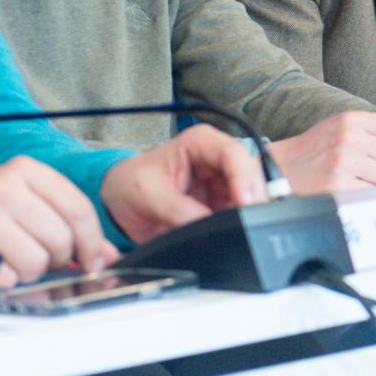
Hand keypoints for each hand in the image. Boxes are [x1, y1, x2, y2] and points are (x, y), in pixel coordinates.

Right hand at [0, 158, 115, 288]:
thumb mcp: (31, 204)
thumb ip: (71, 224)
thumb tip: (107, 255)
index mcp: (25, 170)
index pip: (78, 209)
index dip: (93, 241)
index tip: (95, 259)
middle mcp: (1, 187)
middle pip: (60, 238)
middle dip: (60, 259)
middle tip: (45, 259)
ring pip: (35, 261)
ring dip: (31, 272)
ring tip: (15, 262)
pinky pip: (5, 278)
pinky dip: (5, 281)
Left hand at [101, 123, 266, 245]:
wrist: (121, 202)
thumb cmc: (130, 185)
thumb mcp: (147, 195)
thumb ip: (177, 209)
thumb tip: (207, 226)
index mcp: (200, 142)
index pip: (234, 154)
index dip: (244, 179)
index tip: (244, 204)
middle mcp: (218, 158)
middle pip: (252, 175)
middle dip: (251, 200)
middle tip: (244, 224)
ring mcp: (225, 181)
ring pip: (254, 195)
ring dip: (247, 214)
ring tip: (234, 230)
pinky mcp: (226, 202)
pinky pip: (244, 212)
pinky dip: (242, 223)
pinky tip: (233, 232)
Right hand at [268, 110, 375, 193]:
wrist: (282, 169)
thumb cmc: (315, 148)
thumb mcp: (341, 126)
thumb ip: (375, 123)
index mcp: (350, 120)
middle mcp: (349, 138)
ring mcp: (344, 162)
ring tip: (366, 178)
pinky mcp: (339, 184)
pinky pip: (372, 191)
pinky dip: (368, 192)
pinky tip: (355, 187)